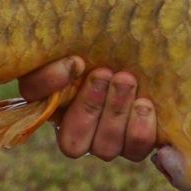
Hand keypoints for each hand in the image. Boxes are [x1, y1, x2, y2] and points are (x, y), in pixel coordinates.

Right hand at [19, 57, 159, 162]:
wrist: (156, 50)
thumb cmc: (117, 45)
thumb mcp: (88, 39)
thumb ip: (65, 55)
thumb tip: (74, 66)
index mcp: (54, 100)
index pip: (34, 100)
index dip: (49, 86)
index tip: (77, 62)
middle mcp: (77, 130)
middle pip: (72, 142)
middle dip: (89, 106)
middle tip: (105, 73)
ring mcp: (108, 142)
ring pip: (105, 148)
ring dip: (115, 113)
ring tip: (127, 81)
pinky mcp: (137, 145)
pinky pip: (137, 151)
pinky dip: (141, 129)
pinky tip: (145, 104)